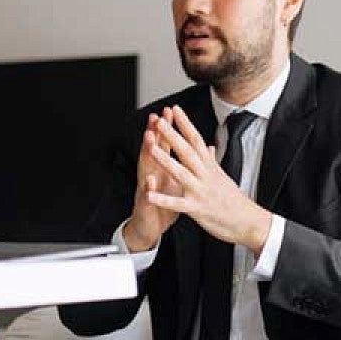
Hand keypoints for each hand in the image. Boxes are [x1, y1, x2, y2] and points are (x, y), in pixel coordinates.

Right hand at [123, 108, 181, 251]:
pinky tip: (150, 181)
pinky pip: (147, 197)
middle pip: (154, 151)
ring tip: (150, 142)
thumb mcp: (176, 182)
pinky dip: (149, 190)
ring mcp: (147, 190)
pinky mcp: (146, 206)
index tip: (173, 111)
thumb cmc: (162, 205)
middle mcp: (153, 176)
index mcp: (163, 170)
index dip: (170, 128)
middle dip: (156, 135)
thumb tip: (194, 148)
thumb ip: (182, 164)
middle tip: (157, 118)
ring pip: (147, 170)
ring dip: (148, 156)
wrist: (149, 228)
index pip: (166, 145)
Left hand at [145, 105, 272, 253]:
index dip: (185, 123)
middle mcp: (205, 175)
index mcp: (210, 167)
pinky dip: (164, 200)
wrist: (248, 222)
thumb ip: (213, 160)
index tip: (175, 109)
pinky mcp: (197, 209)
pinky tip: (150, 195)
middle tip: (160, 121)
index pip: (196, 139)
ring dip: (165, 160)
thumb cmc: (235, 200)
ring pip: (181, 173)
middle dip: (173, 135)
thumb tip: (210, 146)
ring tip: (151, 149)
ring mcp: (201, 191)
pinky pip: (177, 203)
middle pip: (187, 151)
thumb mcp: (223, 176)